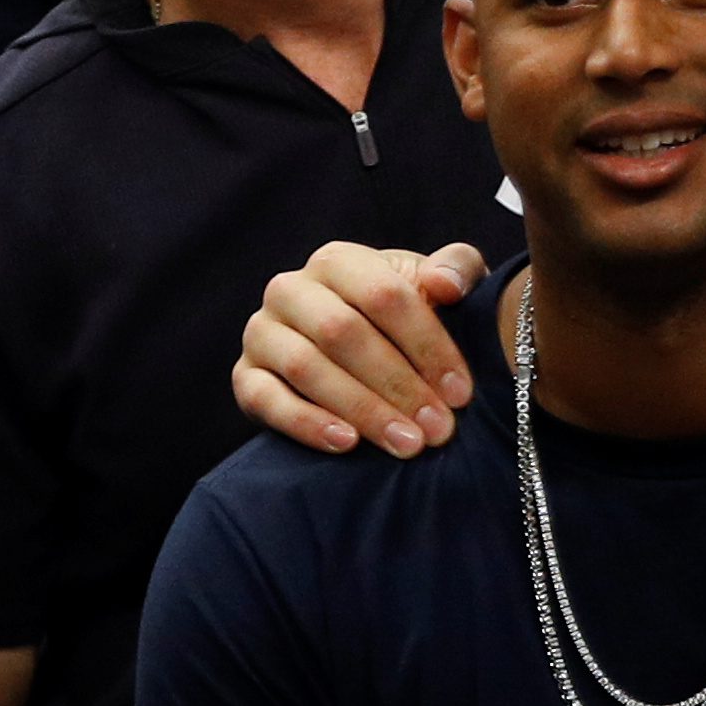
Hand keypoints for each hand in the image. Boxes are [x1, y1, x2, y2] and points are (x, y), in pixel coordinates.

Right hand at [231, 240, 491, 458]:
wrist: (363, 356)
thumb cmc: (408, 319)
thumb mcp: (442, 286)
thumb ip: (457, 269)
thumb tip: (443, 284)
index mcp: (336, 261)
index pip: (383, 294)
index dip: (426, 343)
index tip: (461, 392)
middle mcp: (289, 289)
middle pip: (342, 333)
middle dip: (397, 384)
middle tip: (438, 428)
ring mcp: (261, 333)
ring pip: (305, 367)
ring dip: (361, 408)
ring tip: (406, 444)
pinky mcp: (244, 377)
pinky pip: (266, 400)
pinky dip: (306, 423)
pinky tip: (348, 443)